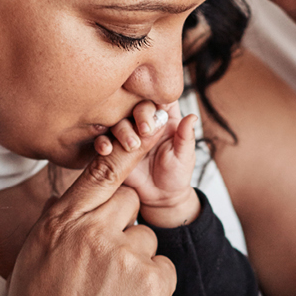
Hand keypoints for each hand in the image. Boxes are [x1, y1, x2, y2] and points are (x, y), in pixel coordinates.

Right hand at [2, 108, 178, 295]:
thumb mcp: (32, 266)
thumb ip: (59, 226)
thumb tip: (79, 195)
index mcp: (57, 227)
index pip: (99, 173)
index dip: (127, 150)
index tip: (150, 125)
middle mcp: (91, 235)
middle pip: (130, 204)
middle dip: (123, 230)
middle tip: (104, 270)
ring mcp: (126, 258)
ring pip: (148, 242)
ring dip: (137, 266)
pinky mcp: (154, 285)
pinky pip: (164, 271)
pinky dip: (153, 291)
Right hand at [98, 100, 200, 227]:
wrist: (161, 197)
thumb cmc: (177, 174)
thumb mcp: (185, 156)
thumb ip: (186, 137)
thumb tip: (193, 117)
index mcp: (166, 119)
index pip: (161, 99)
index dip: (158, 97)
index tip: (157, 107)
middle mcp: (145, 122)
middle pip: (139, 105)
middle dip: (140, 114)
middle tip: (145, 131)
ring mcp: (128, 133)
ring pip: (119, 120)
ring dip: (122, 129)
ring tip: (131, 145)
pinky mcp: (114, 147)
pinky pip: (104, 140)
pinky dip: (103, 142)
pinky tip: (106, 150)